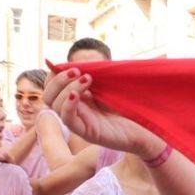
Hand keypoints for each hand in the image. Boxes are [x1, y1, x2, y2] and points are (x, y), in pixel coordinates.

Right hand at [44, 68, 163, 158]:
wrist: (147, 129)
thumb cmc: (131, 107)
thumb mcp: (109, 86)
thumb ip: (95, 74)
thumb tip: (78, 61)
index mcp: (77, 98)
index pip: (51, 85)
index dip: (55, 74)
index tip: (72, 66)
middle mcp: (74, 110)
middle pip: (47, 95)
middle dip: (58, 79)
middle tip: (78, 72)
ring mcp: (79, 122)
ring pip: (54, 105)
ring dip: (67, 88)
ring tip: (87, 79)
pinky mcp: (87, 133)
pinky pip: (68, 119)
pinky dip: (68, 104)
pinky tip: (78, 95)